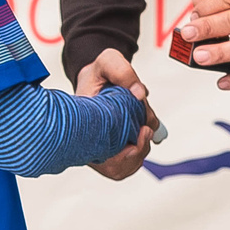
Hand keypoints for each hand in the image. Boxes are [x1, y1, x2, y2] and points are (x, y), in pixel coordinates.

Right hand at [76, 48, 154, 179]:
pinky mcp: (107, 152)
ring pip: (121, 169)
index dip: (125, 154)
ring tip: (144, 129)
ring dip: (140, 151)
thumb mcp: (108, 61)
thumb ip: (122, 71)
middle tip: (146, 129)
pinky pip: (124, 166)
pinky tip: (141, 136)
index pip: (100, 155)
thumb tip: (139, 94)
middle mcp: (86, 142)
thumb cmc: (98, 73)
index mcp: (83, 123)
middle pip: (114, 167)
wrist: (96, 78)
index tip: (142, 132)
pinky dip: (138, 153)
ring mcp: (96, 150)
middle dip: (138, 150)